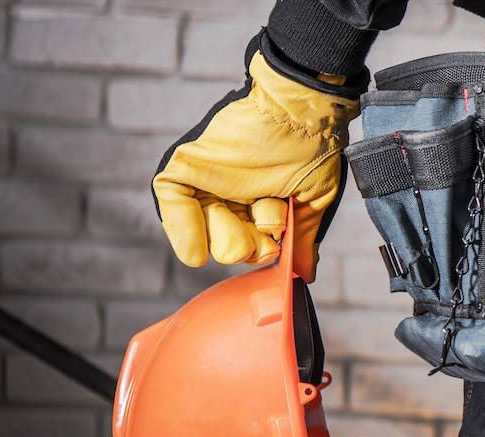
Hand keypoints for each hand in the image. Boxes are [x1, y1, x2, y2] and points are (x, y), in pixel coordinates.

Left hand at [152, 51, 359, 281]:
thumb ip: (302, 240)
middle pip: (225, 245)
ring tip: (247, 214)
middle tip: (264, 222)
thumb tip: (304, 274)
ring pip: (201, 231)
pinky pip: (171, 202)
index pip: (251, 246)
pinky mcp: (190, 165)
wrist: (302, 113)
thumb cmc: (313, 149)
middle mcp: (234, 195)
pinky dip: (181, 229)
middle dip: (246, 245)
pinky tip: (195, 252)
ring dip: (223, 236)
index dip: (262, 250)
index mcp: (263, 203)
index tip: (276, 236)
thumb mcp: (312, 203)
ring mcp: (210, 181)